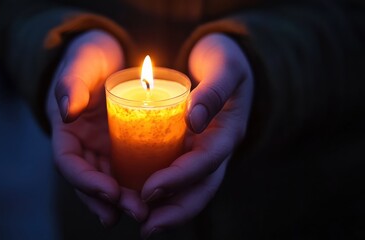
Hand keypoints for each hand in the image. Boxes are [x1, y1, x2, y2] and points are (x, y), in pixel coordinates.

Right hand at [46, 30, 146, 226]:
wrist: (108, 57)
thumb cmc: (90, 58)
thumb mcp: (80, 63)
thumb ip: (71, 84)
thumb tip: (67, 111)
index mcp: (66, 132)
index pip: (69, 164)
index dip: (86, 182)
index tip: (110, 192)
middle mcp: (84, 146)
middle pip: (91, 182)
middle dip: (110, 201)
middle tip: (137, 211)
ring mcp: (104, 149)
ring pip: (111, 182)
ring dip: (127, 200)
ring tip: (146, 212)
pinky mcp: (125, 146)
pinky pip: (131, 168)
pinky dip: (140, 184)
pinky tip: (157, 196)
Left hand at [140, 33, 253, 237]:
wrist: (225, 65)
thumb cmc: (225, 62)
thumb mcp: (225, 66)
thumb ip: (213, 91)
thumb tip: (195, 120)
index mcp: (226, 132)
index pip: (205, 162)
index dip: (179, 179)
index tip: (150, 190)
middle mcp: (215, 150)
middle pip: (201, 189)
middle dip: (176, 211)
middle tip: (147, 228)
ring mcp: (202, 154)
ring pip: (190, 191)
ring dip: (168, 211)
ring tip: (143, 226)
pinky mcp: (187, 152)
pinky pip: (176, 178)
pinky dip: (162, 194)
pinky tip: (138, 201)